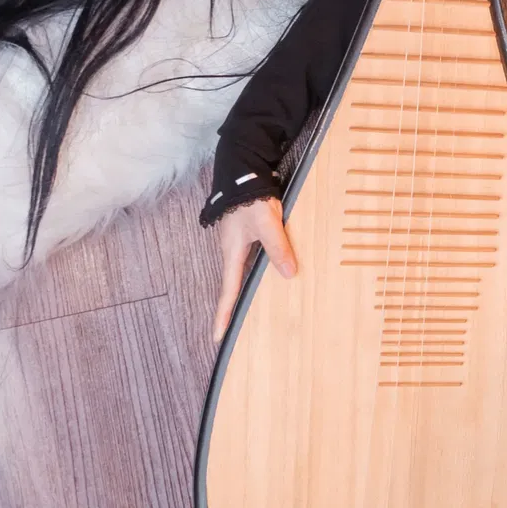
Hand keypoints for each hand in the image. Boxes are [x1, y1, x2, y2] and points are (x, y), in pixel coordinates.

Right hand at [212, 198, 295, 342]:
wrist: (242, 170)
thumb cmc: (250, 196)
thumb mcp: (266, 223)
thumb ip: (278, 247)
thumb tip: (288, 274)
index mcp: (232, 253)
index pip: (228, 291)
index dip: (223, 315)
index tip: (217, 337)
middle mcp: (232, 251)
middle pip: (233, 285)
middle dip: (231, 308)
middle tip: (231, 330)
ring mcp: (239, 243)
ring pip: (243, 273)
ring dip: (245, 291)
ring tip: (251, 311)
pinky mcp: (247, 235)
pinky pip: (252, 260)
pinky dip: (257, 273)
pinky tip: (269, 277)